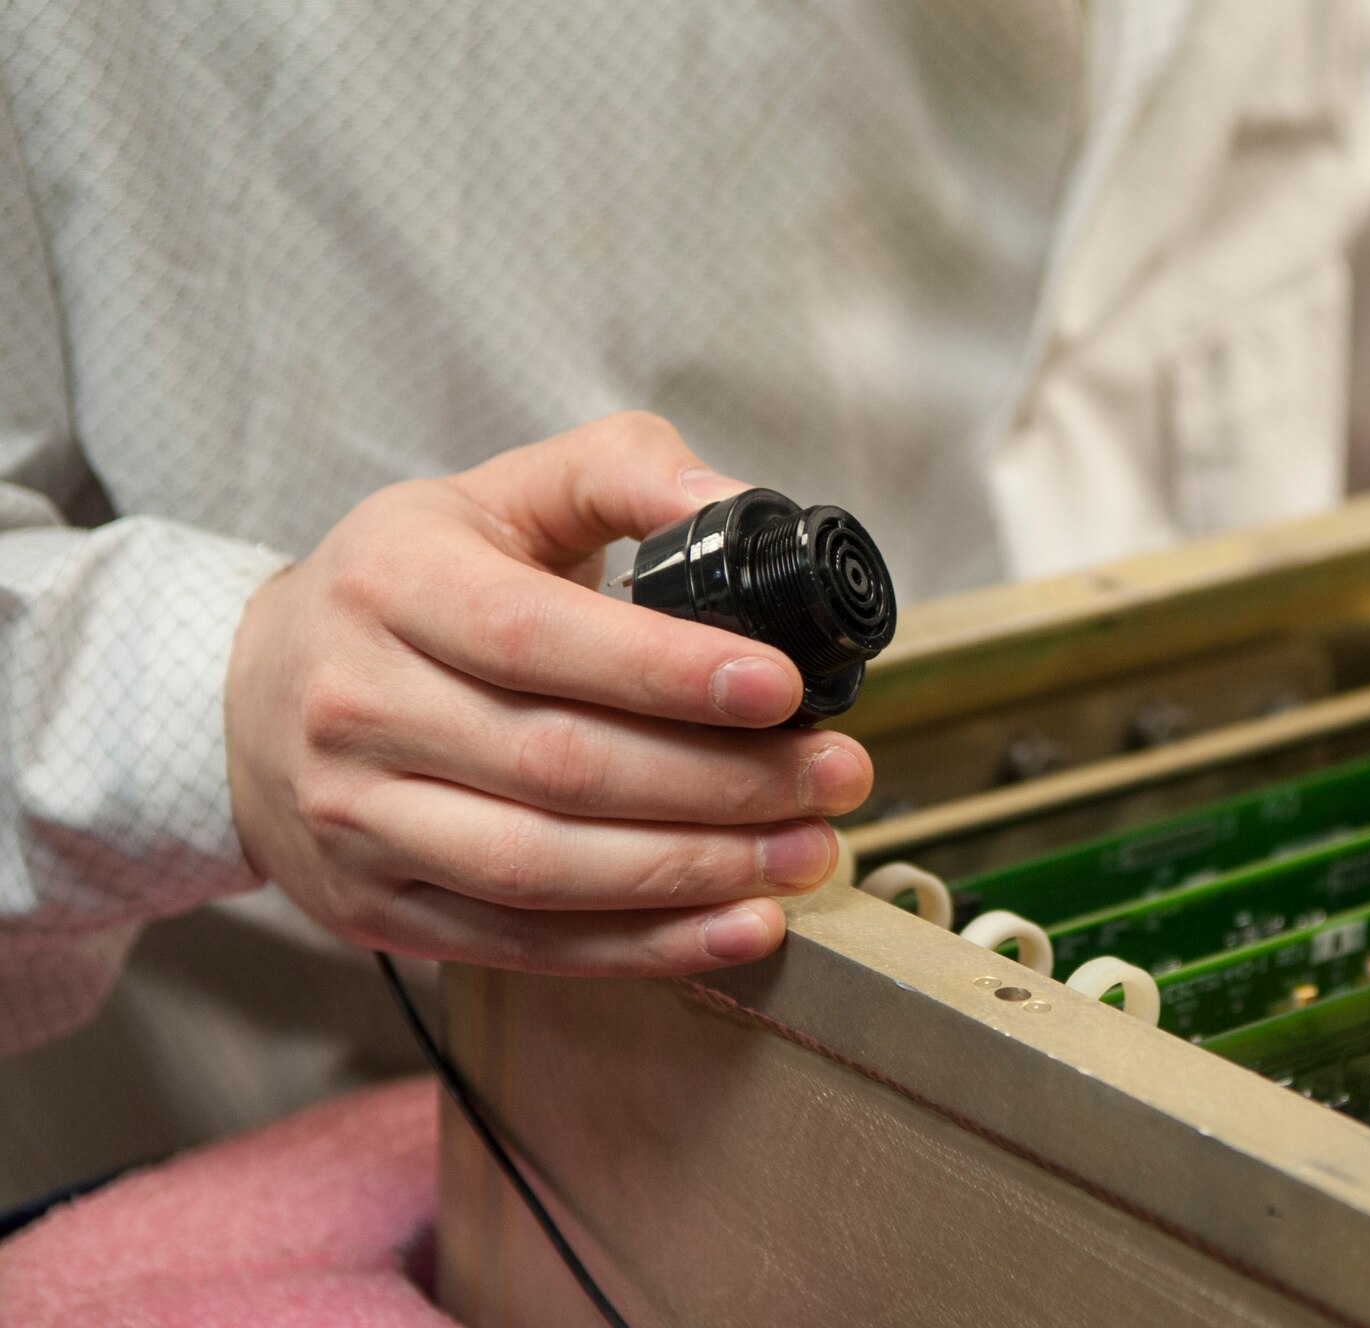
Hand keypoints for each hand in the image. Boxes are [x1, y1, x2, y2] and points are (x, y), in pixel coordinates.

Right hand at [224, 412, 872, 974]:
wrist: (247, 694)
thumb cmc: (405, 587)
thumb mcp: (492, 497)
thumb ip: (616, 474)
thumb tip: (732, 503)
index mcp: (392, 585)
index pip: (539, 639)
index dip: (668, 672)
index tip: (783, 688)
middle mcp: (359, 708)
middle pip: (561, 766)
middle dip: (722, 782)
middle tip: (834, 777)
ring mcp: (359, 822)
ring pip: (548, 870)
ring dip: (697, 873)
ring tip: (807, 855)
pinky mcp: (378, 909)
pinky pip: (525, 945)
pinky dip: (644, 948)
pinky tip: (740, 926)